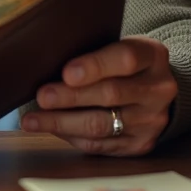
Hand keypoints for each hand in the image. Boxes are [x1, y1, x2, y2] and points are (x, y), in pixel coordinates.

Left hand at [21, 36, 176, 155]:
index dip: (95, 66)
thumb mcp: (118, 46)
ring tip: (33, 120)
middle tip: (42, 97)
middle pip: (111, 94)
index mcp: (153, 56)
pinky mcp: (140, 144)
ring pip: (102, 125)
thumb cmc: (123, 64)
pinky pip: (101, 145)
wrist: (155, 90)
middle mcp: (158, 89)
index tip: (66, 73)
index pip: (126, 59)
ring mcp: (151, 121)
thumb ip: (93, 52)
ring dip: (63, 122)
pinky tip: (51, 129)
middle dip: (71, 97)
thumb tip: (48, 62)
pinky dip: (72, 137)